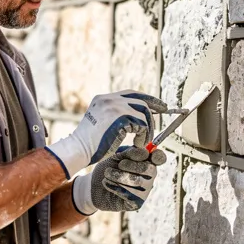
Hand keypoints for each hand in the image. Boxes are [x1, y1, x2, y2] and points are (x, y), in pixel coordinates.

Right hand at [44, 91, 166, 177]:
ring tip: (144, 140)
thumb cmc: (89, 144)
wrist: (78, 150)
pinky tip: (138, 144)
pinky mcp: (120, 117)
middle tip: (165, 112)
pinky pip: (142, 124)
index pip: (130, 93)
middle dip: (155, 106)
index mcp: (103, 99)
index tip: (157, 105)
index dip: (146, 98)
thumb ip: (116, 118)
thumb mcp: (102, 124)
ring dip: (148, 127)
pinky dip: (144, 135)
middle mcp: (109, 99)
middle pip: (140, 99)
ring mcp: (114, 106)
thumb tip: (137, 120)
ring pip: (144, 112)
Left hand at [71, 146, 168, 214]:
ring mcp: (144, 191)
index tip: (146, 153)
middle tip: (119, 164)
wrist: (93, 185)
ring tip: (107, 173)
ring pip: (137, 181)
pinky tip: (106, 182)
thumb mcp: (117, 156)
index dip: (158, 155)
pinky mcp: (136, 203)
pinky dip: (116, 186)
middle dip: (132, 165)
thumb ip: (130, 152)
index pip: (159, 158)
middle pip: (149, 169)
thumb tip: (144, 152)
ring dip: (120, 175)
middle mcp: (149, 177)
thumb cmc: (108, 167)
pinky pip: (130, 194)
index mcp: (147, 161)